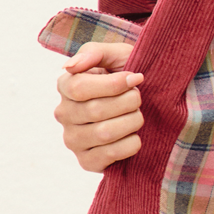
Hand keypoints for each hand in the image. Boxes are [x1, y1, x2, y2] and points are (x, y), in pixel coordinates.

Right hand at [55, 41, 144, 171]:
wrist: (150, 100)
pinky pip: (109, 155)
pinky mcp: (86, 161)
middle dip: (128, 102)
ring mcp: (73, 140)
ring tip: (137, 115)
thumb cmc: (128, 74)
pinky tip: (135, 135)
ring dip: (132, 121)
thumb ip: (93, 52)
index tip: (136, 78)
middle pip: (95, 110)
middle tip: (139, 98)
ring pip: (104, 133)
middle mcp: (64, 114)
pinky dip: (131, 144)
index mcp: (66, 85)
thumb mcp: (116, 54)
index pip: (79, 87)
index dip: (113, 84)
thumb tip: (70, 66)